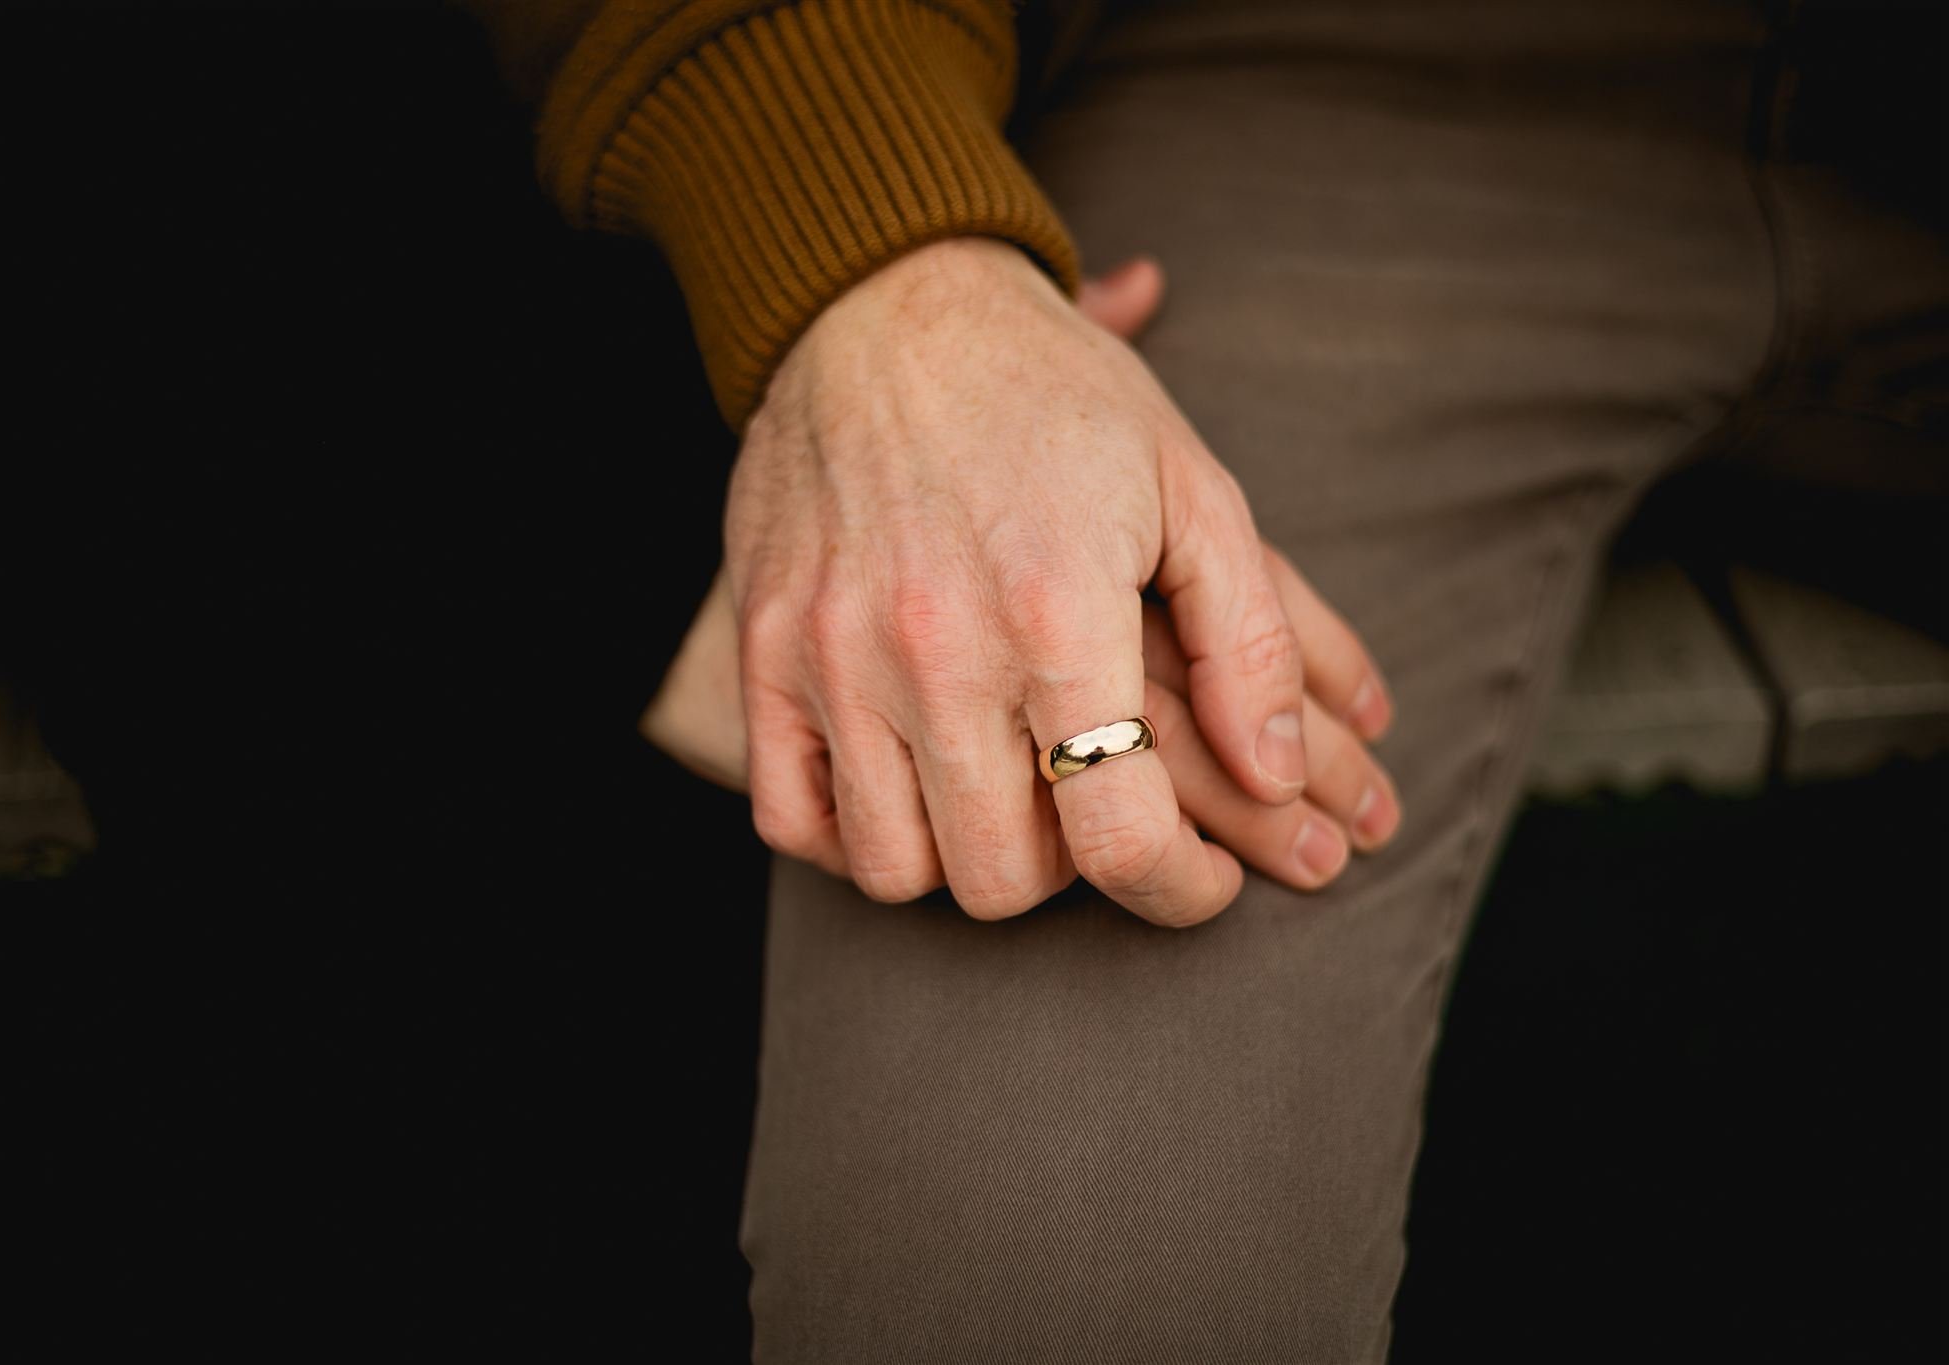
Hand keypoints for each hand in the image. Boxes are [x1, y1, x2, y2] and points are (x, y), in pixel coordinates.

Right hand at [645, 376, 1401, 894]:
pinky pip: (791, 817)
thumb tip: (1276, 776)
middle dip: (1074, 875)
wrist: (884, 303)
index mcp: (1057, 612)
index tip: (1202, 876)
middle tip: (1100, 817)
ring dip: (964, 857)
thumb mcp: (1193, 488)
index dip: (1179, 890)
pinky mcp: (766, 650)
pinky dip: (851, 833)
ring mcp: (834, 657)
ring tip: (1009, 798)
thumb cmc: (1056, 395)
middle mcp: (935, 651)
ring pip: (893, 868)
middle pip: (1002, 880)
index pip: (1119, 841)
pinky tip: (908, 785)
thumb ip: (1253, 642)